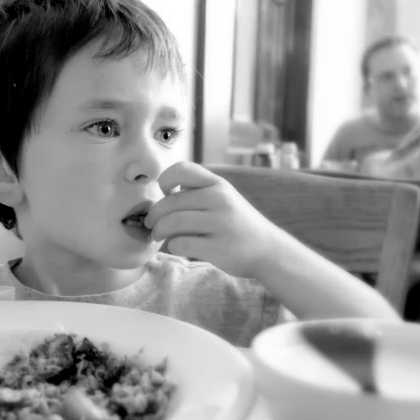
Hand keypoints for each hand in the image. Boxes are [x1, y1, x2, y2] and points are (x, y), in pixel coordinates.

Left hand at [144, 161, 275, 278]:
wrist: (269, 250)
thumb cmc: (237, 224)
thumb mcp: (223, 198)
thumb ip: (196, 193)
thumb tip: (159, 198)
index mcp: (218, 184)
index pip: (182, 169)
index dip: (165, 180)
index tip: (164, 193)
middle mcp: (220, 200)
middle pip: (171, 202)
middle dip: (154, 215)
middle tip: (150, 223)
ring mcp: (221, 224)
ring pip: (173, 223)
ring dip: (159, 231)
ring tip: (158, 236)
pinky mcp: (219, 248)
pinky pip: (181, 244)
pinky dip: (172, 246)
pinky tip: (177, 247)